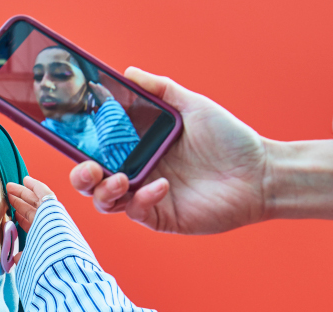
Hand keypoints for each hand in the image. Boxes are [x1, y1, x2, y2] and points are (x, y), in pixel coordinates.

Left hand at [6, 176, 56, 262]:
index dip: (21, 218)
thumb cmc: (49, 267)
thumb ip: (24, 258)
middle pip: (32, 210)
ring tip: (10, 186)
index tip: (12, 213)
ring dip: (23, 192)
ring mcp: (52, 217)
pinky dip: (36, 186)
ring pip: (36, 200)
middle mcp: (49, 225)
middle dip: (19, 202)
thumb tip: (15, 258)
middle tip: (7, 194)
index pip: (31, 224)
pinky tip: (26, 180)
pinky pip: (45, 193)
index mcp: (44, 238)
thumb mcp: (33, 262)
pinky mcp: (54, 208)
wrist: (64, 263)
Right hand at [69, 67, 270, 234]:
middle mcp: (138, 174)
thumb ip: (160, 89)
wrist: (261, 172)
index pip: (97, 151)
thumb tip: (130, 72)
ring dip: (104, 192)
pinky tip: (162, 185)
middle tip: (90, 168)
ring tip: (121, 179)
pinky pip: (138, 213)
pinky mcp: (162, 217)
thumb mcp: (192, 106)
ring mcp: (148, 197)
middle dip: (81, 178)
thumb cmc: (230, 140)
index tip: (71, 138)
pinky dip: (143, 199)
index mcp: (138, 149)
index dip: (79, 148)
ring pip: (105, 202)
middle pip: (91, 182)